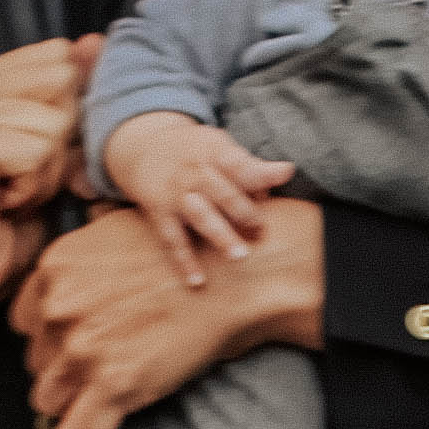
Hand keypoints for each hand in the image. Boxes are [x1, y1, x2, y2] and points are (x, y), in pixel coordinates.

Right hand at [0, 37, 99, 348]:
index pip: (60, 58)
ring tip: (13, 192)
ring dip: (46, 172)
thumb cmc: (8, 219)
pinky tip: (4, 202)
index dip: (70, 113)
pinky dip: (32, 187)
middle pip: (62, 84)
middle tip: (23, 178)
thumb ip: (72, 98)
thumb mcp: (55, 150)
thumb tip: (97, 42)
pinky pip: (34, 152)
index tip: (36, 156)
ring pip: (52, 124)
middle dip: (62, 141)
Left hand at [16, 197, 325, 428]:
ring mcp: (83, 348)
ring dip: (75, 400)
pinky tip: (105, 421)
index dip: (51, 336)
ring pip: (47, 399)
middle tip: (106, 363)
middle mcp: (59, 308)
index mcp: (55, 269)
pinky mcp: (113, 384)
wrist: (235, 275)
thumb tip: (70, 282)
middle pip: (36, 361)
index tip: (77, 341)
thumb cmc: (188, 254)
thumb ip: (81, 260)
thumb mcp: (115, 233)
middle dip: (65, 368)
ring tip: (109, 389)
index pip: (23, 322)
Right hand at [101, 109, 291, 282]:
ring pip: (200, 216)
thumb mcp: (219, 147)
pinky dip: (184, 261)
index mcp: (213, 153)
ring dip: (220, 235)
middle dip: (243, 211)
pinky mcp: (161, 213)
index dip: (260, 172)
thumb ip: (251, 164)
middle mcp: (195, 173)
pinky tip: (197, 281)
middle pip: (221, 192)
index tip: (284, 175)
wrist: (143, 148)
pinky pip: (173, 240)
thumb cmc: (194, 152)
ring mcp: (177, 194)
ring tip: (239, 256)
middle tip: (261, 229)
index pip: (239, 163)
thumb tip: (286, 172)